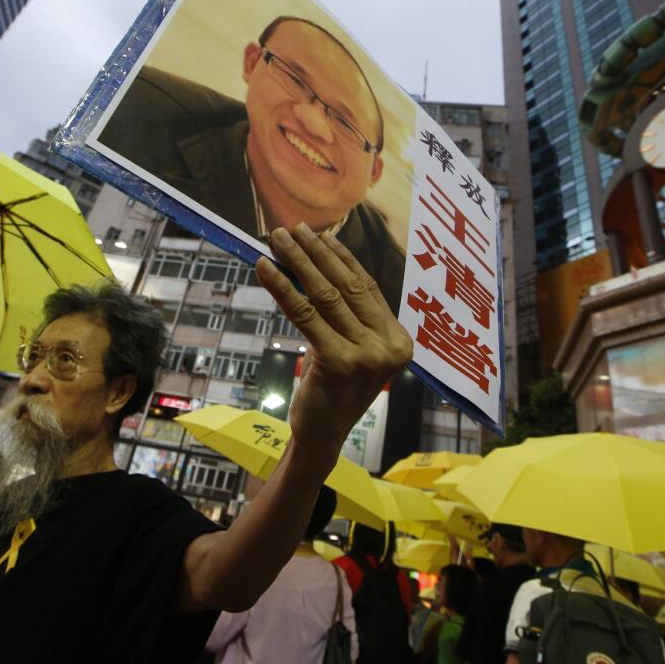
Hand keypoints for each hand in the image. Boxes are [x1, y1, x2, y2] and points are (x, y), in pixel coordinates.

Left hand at [256, 224, 412, 460]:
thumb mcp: (351, 349)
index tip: (322, 235)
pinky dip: (282, 287)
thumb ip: (349, 317)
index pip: (367, 288)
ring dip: (297, 262)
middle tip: (293, 229)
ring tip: (277, 239)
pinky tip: (265, 268)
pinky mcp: (339, 361)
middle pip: (346, 287)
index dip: (343, 258)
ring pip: (325, 296)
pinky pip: (305, 314)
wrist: (322, 435)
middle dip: (316, 253)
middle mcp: (389, 346)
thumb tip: (320, 266)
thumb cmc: (333, 390)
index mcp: (398, 340)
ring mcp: (367, 354)